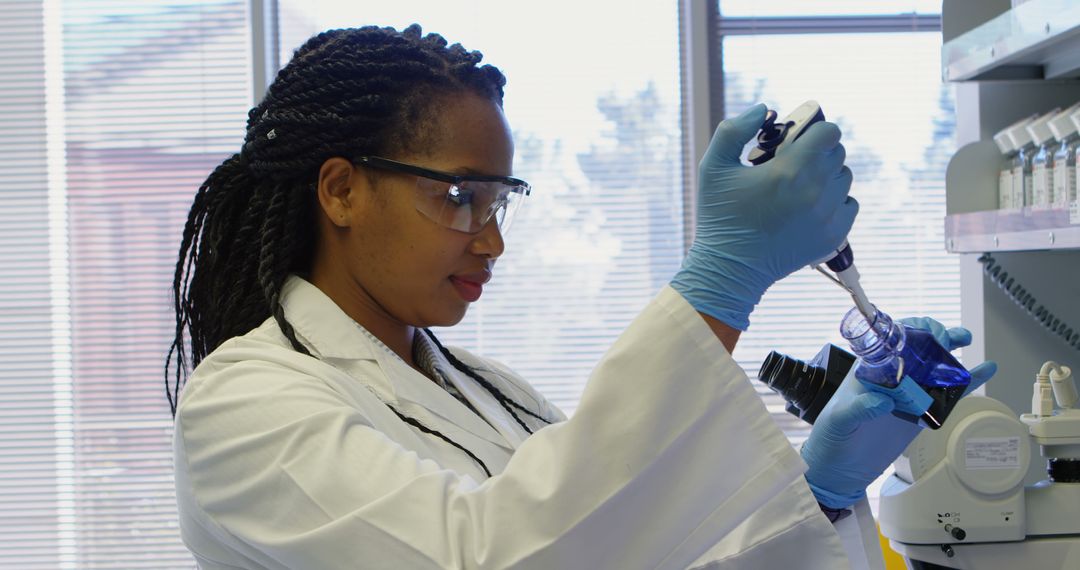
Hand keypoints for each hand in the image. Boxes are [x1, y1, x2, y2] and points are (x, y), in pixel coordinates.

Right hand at [670, 104, 856, 329]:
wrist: (730, 269)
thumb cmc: (720, 216)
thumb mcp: (713, 167)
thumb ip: (734, 130)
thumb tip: (763, 109)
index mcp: (789, 170)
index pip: (829, 132)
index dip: (816, 130)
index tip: (801, 138)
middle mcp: (815, 192)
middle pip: (838, 153)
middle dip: (819, 152)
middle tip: (794, 163)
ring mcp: (828, 217)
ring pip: (845, 178)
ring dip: (828, 176)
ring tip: (801, 186)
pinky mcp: (833, 236)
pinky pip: (850, 204)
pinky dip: (835, 201)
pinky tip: (809, 207)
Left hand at [800, 318, 996, 508]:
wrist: (839, 470)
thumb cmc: (831, 439)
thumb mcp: (839, 421)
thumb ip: (858, 410)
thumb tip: (883, 401)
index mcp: (868, 372)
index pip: (891, 342)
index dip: (911, 332)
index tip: (928, 333)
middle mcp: (889, 379)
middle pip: (916, 349)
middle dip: (936, 336)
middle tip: (953, 337)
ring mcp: (906, 395)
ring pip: (932, 368)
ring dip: (950, 353)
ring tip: (966, 339)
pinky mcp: (918, 413)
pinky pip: (945, 395)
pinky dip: (965, 383)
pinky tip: (983, 370)